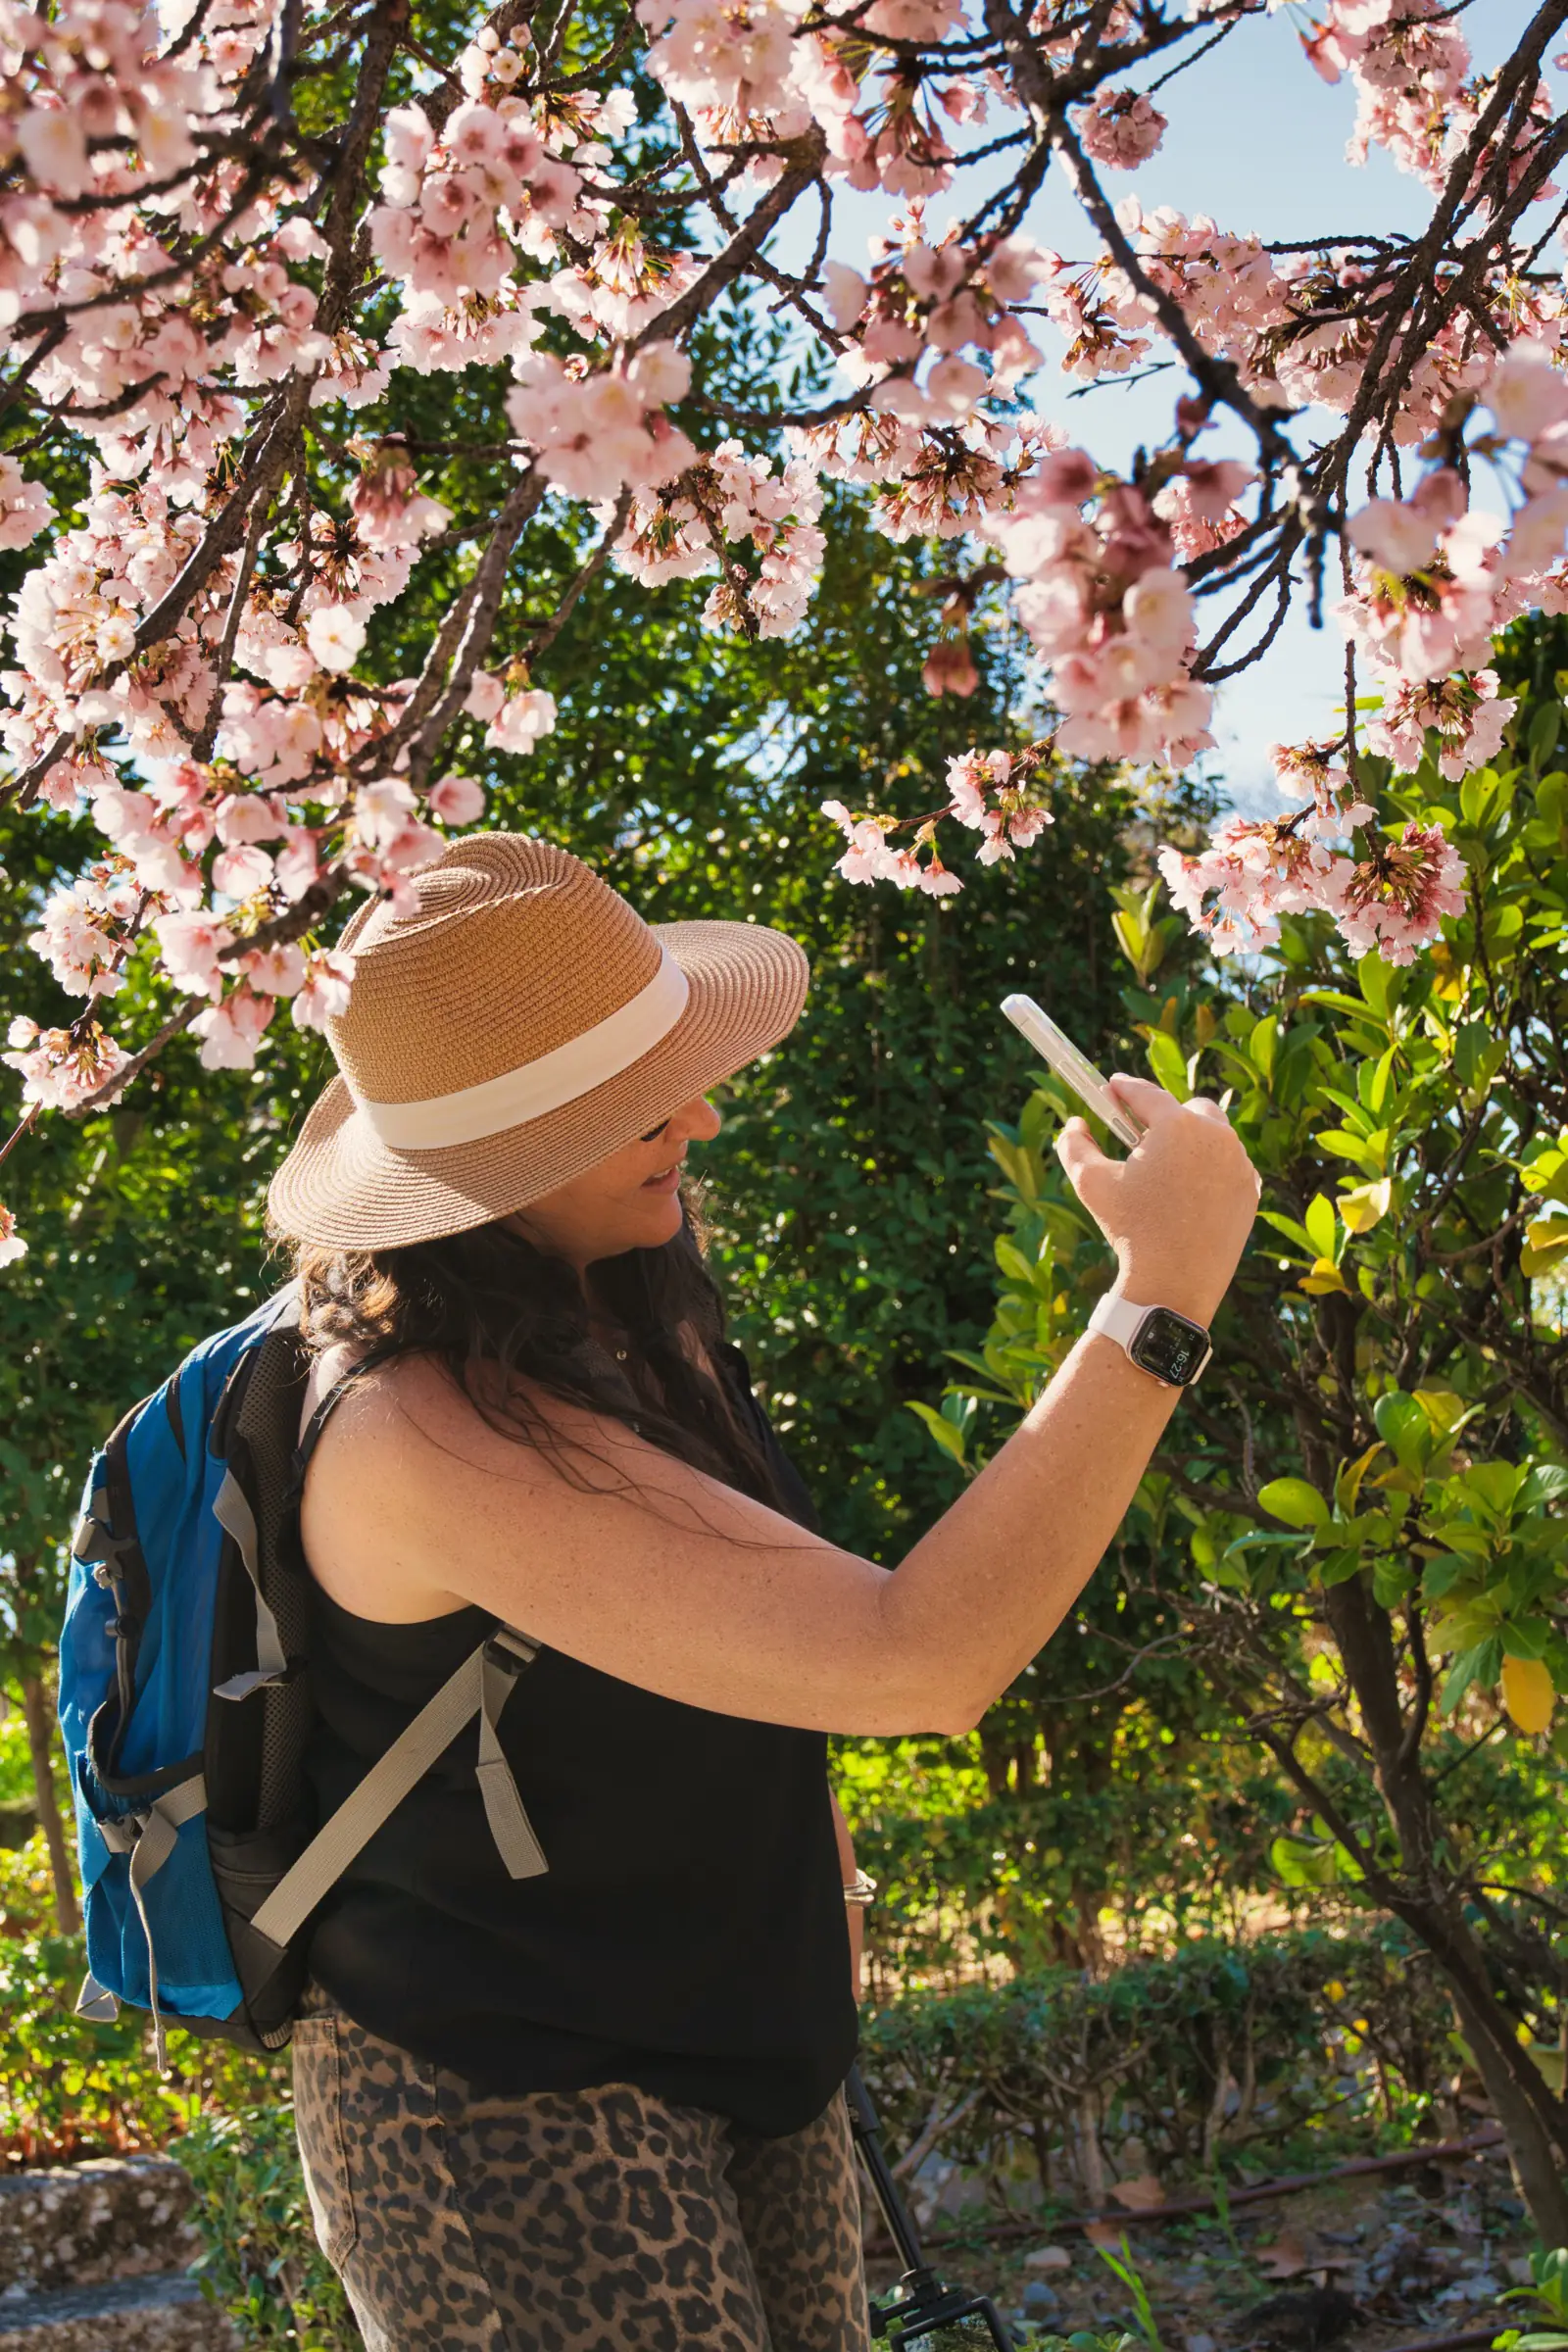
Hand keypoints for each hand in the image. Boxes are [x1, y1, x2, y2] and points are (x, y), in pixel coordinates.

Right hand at [1055, 1074, 1259, 1326]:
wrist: (1173, 1283)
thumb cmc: (1130, 1230)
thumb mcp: (1091, 1183)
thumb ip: (1074, 1144)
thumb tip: (1075, 1124)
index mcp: (1177, 1126)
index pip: (1147, 1094)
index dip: (1125, 1088)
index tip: (1112, 1087)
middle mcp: (1216, 1136)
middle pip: (1190, 1108)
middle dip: (1166, 1117)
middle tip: (1142, 1138)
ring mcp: (1239, 1163)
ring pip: (1215, 1136)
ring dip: (1192, 1142)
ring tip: (1167, 1168)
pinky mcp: (1251, 1190)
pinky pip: (1230, 1165)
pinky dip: (1212, 1169)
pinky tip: (1190, 1191)